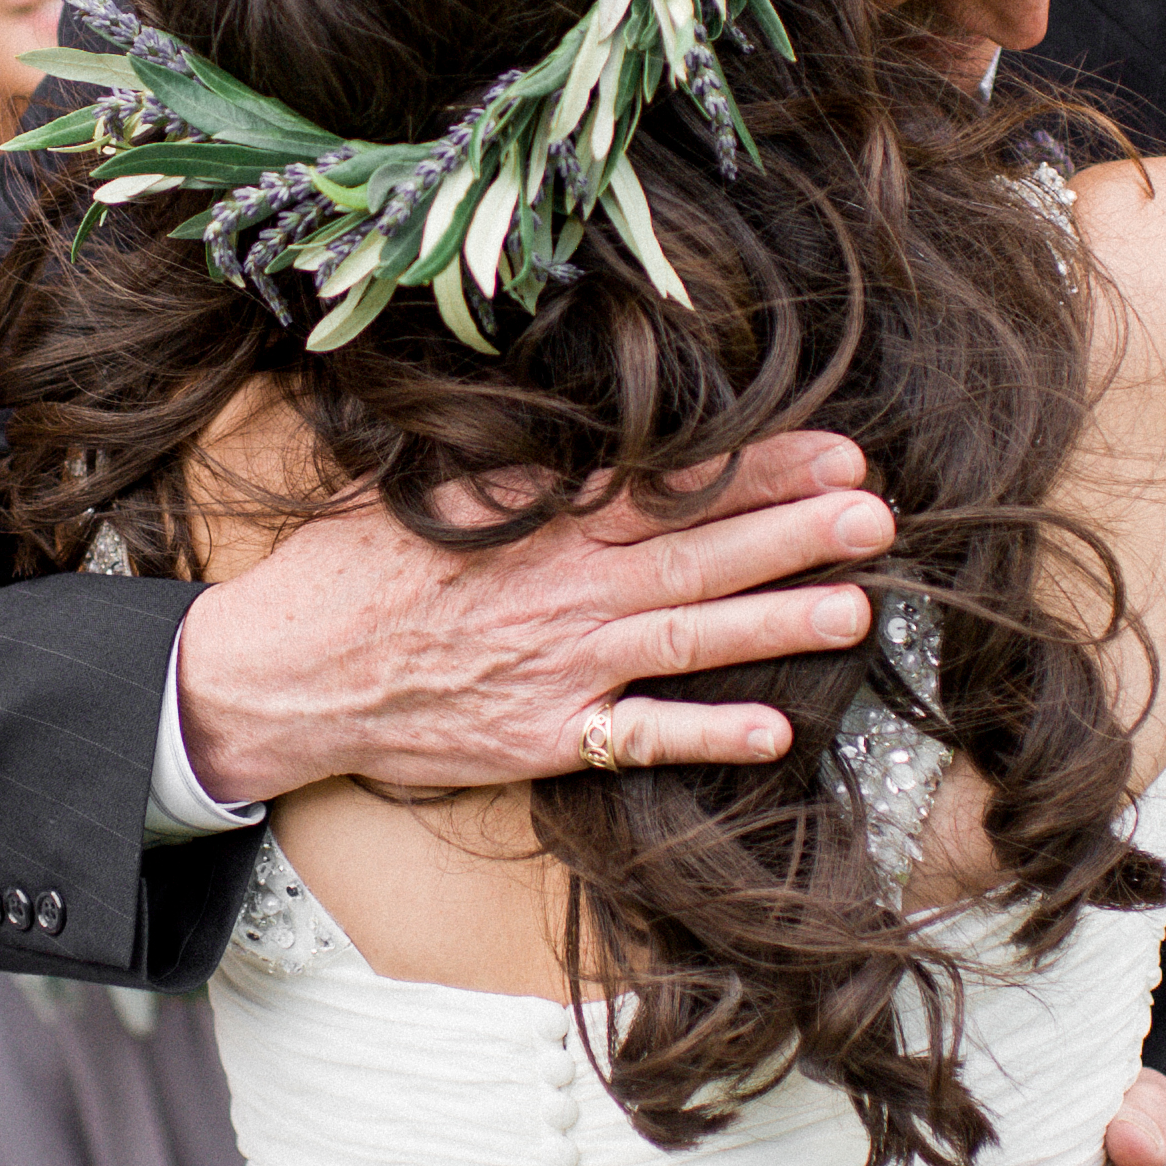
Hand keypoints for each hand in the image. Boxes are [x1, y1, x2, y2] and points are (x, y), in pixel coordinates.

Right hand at [171, 430, 894, 803]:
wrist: (287, 676)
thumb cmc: (351, 573)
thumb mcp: (424, 490)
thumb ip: (512, 468)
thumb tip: (583, 427)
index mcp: (537, 519)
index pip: (667, 484)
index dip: (757, 467)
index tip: (834, 447)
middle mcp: (561, 589)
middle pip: (697, 553)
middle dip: (795, 532)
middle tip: (878, 514)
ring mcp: (558, 667)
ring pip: (687, 637)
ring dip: (777, 621)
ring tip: (859, 606)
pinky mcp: (544, 738)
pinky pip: (641, 738)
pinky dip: (706, 734)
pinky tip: (777, 729)